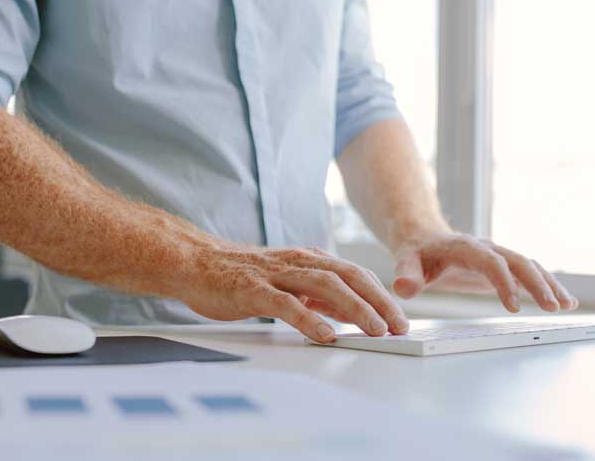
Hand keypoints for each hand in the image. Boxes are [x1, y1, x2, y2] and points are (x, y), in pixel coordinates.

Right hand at [177, 244, 409, 342]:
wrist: (194, 262)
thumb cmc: (240, 275)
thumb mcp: (287, 282)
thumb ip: (316, 295)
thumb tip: (349, 312)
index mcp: (308, 259)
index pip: (354, 274)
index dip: (381, 295)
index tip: (400, 318)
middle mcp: (297, 262)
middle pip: (348, 276)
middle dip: (378, 301)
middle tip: (398, 326)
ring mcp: (275, 274)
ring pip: (324, 286)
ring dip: (354, 308)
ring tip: (374, 330)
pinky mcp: (252, 289)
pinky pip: (285, 304)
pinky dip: (308, 319)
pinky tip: (325, 335)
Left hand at [391, 233, 576, 312]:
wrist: (423, 238)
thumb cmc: (416, 253)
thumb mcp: (405, 262)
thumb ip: (406, 275)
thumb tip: (403, 288)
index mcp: (465, 247)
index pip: (490, 262)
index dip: (504, 283)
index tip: (514, 307)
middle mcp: (487, 248)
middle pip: (519, 262)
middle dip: (538, 284)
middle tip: (553, 308)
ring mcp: (499, 256)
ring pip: (530, 266)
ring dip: (550, 285)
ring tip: (568, 306)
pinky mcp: (504, 266)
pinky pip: (530, 274)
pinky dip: (547, 286)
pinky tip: (565, 302)